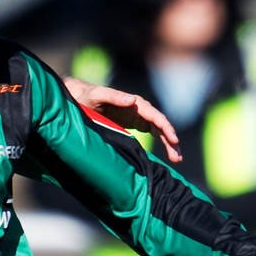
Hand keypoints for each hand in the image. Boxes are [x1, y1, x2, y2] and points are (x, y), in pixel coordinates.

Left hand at [62, 77, 181, 163]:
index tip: (174, 140)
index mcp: (133, 103)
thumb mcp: (98, 95)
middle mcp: (138, 108)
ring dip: (168, 143)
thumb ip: (114, 97)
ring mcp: (137, 115)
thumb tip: (133, 100)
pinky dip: (161, 142)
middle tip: (178, 157)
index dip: (165, 127)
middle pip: (160, 124)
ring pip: (158, 130)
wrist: (78, 96)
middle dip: (170, 139)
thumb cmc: (87, 96)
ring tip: (177, 159)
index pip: (154, 116)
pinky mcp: (133, 122)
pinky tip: (167, 155)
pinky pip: (151, 132)